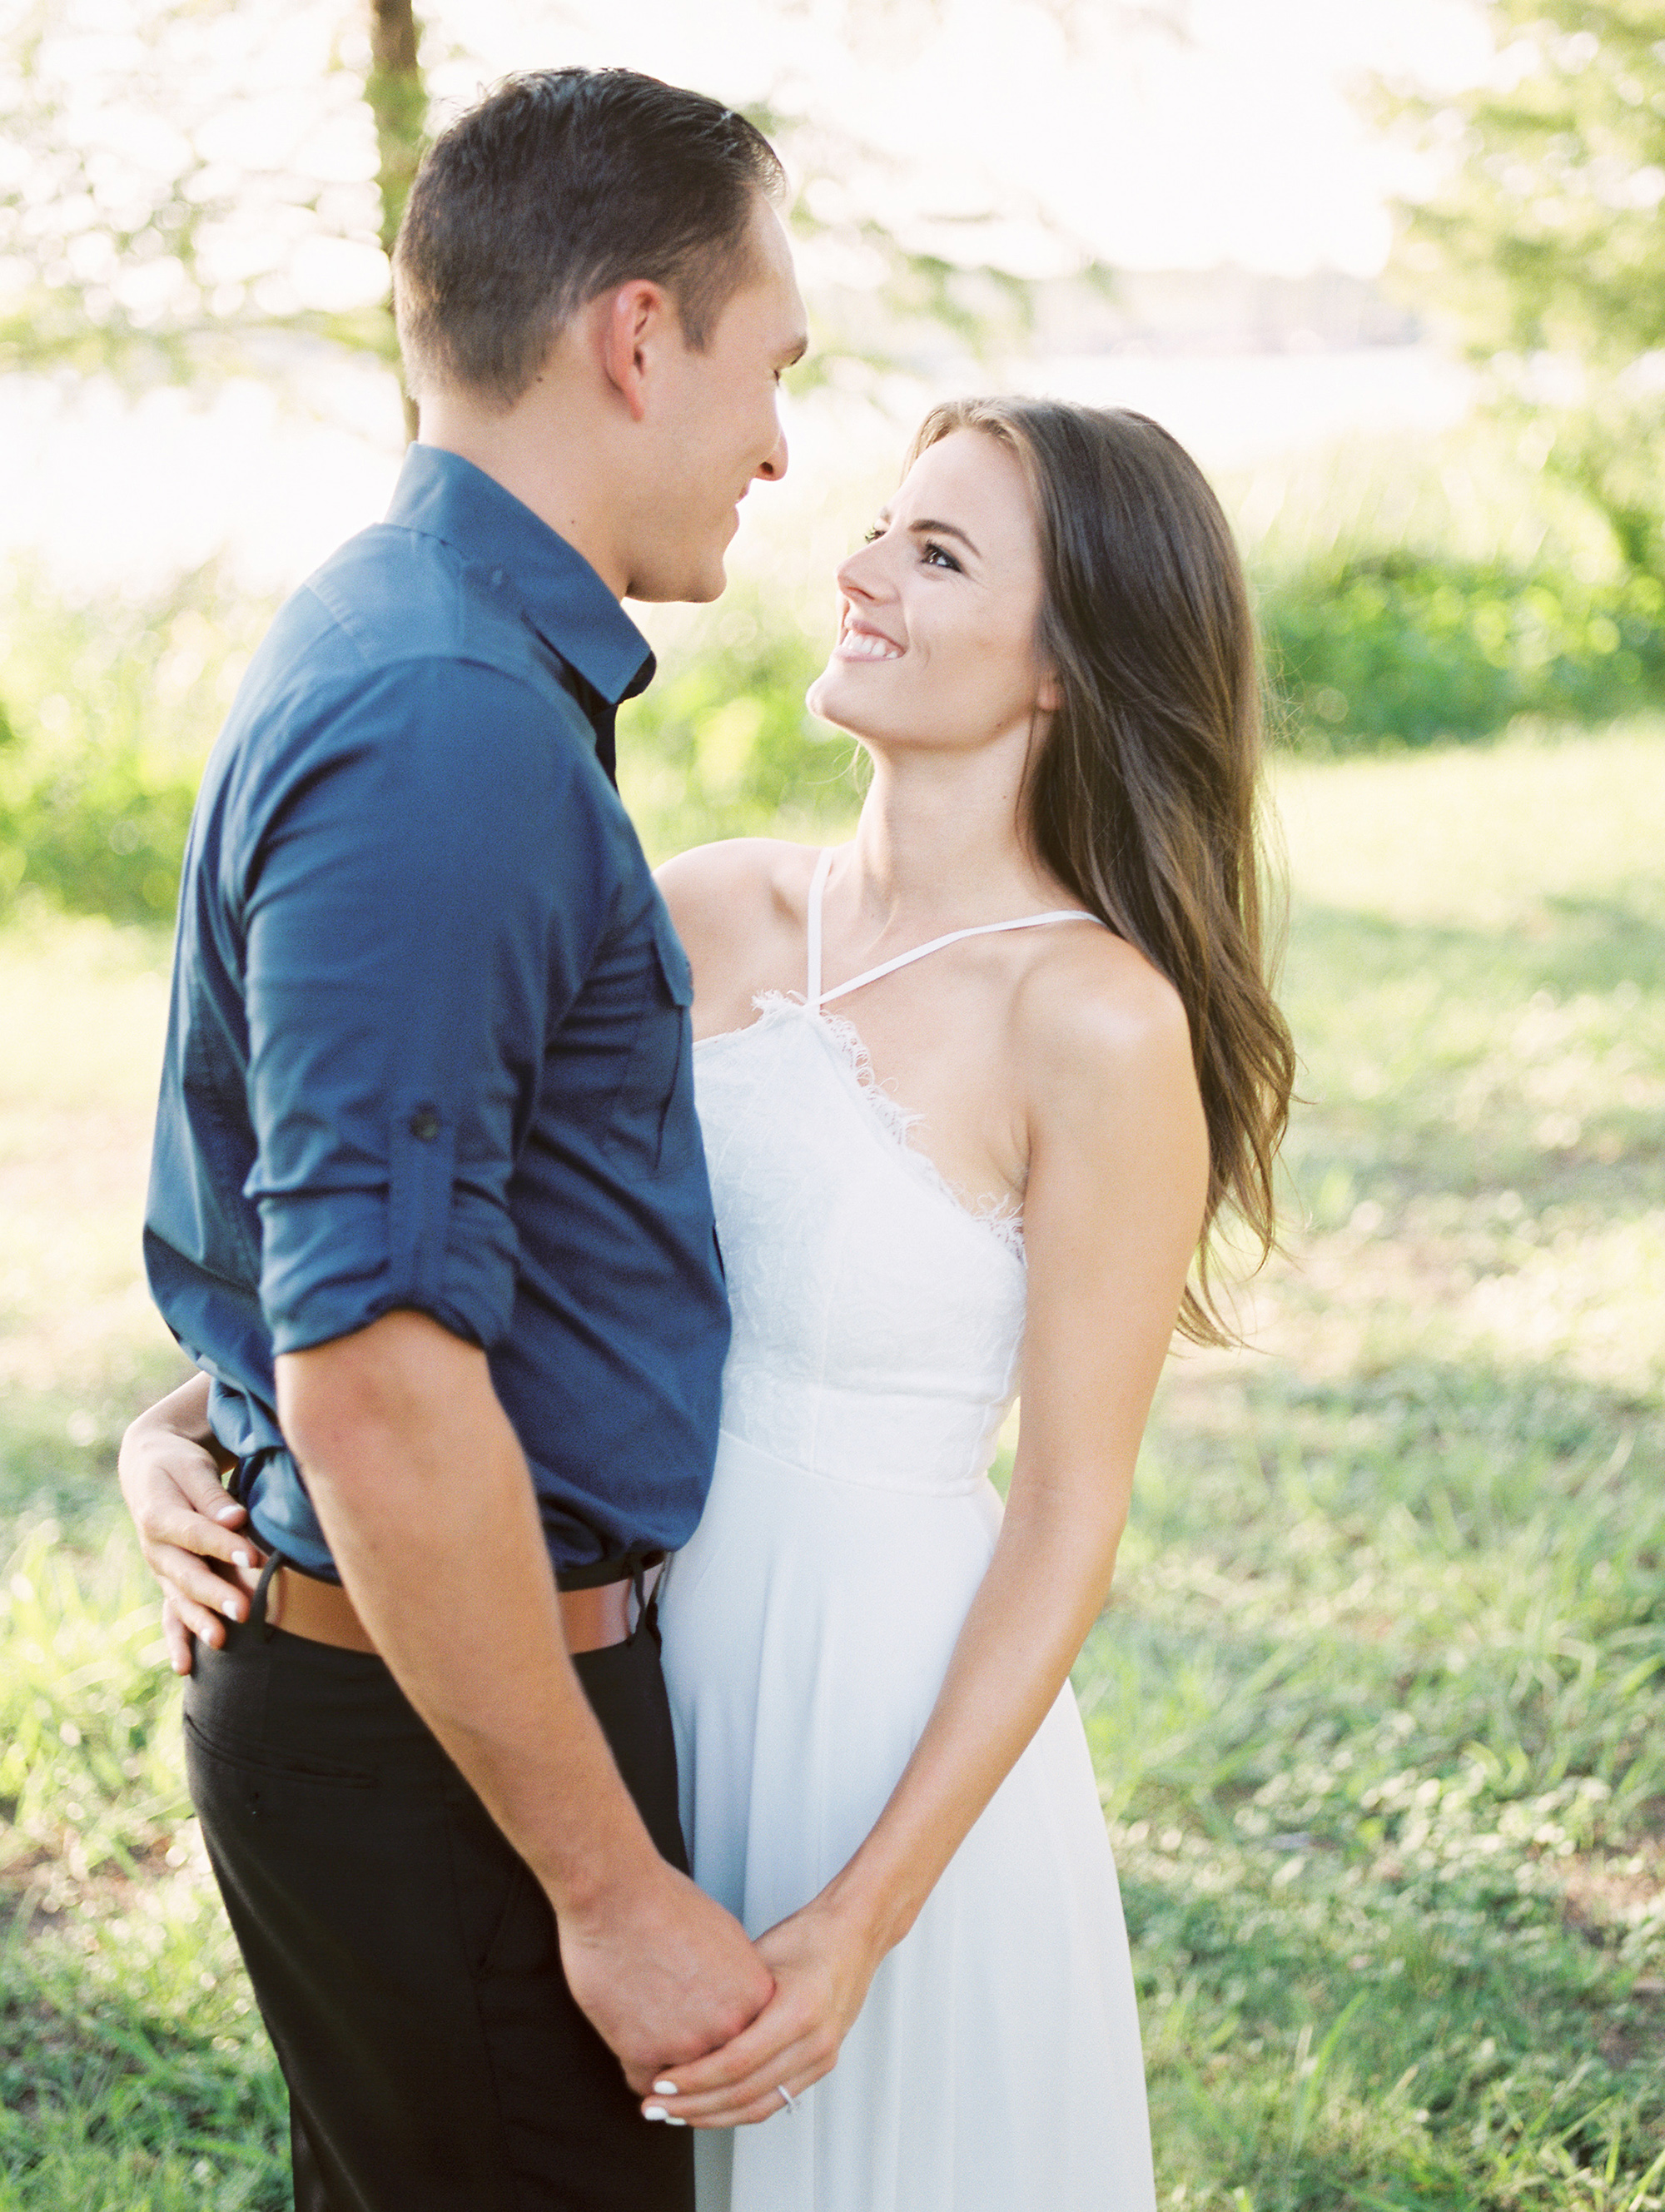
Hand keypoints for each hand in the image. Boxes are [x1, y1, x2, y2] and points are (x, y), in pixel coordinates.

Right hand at [118, 1412, 262, 1673]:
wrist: (146, 1469)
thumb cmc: (178, 1464)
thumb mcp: (193, 1468)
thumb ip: (212, 1496)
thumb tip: (236, 1519)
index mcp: (159, 1516)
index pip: (196, 1533)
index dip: (224, 1545)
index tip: (253, 1555)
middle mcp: (156, 1548)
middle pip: (189, 1574)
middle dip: (217, 1594)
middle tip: (245, 1611)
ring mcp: (161, 1569)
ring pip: (181, 1600)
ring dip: (201, 1621)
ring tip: (221, 1641)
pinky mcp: (169, 1581)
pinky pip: (170, 1614)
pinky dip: (177, 1640)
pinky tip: (184, 1668)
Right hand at [557, 1855, 775, 2096]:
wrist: (618, 1897)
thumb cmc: (664, 1904)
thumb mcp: (725, 1936)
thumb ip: (734, 1979)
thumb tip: (729, 1999)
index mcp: (754, 1996)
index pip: (749, 2041)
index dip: (726, 2036)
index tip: (710, 2033)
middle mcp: (729, 2027)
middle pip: (717, 2064)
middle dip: (697, 2055)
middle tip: (677, 2038)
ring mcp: (688, 2046)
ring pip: (681, 2080)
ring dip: (666, 2065)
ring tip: (650, 2032)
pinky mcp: (644, 2055)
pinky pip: (644, 2081)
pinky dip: (635, 2064)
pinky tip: (631, 2041)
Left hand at [638, 1891, 881, 2128]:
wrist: (855, 1937)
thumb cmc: (807, 1935)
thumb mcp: (759, 1957)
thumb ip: (727, 1995)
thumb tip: (674, 2023)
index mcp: (799, 2009)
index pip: (737, 2062)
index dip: (694, 2078)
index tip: (659, 2080)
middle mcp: (815, 2041)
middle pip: (745, 2092)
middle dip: (694, 2105)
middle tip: (653, 2106)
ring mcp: (822, 2058)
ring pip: (759, 2106)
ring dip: (712, 2116)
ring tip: (672, 2113)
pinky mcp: (821, 2066)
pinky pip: (775, 2101)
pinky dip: (738, 2110)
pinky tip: (708, 2107)